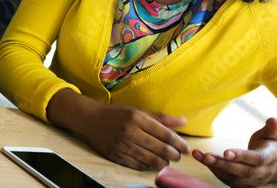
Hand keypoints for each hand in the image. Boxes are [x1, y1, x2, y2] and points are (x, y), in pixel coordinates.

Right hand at [75, 100, 189, 170]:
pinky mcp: (115, 155)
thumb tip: (184, 121)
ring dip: (163, 163)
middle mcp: (130, 131)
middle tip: (177, 157)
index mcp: (138, 118)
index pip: (166, 135)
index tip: (186, 149)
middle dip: (174, 156)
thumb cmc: (117, 114)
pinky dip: (147, 166)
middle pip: (161, 149)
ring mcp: (122, 144)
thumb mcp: (138, 111)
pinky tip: (150, 162)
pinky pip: (138, 165)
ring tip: (165, 161)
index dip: (180, 144)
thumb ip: (161, 118)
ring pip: (151, 160)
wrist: (89, 119)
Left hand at [192, 118, 276, 186]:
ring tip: (198, 155)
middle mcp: (262, 173)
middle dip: (224, 164)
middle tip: (207, 155)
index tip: (226, 152)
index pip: (256, 159)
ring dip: (214, 167)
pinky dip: (214, 170)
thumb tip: (273, 119)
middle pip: (243, 171)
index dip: (241, 156)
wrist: (273, 165)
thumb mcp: (271, 135)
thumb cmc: (267, 145)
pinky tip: (202, 159)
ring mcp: (252, 181)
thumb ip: (272, 128)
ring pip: (232, 177)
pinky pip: (227, 180)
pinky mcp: (242, 185)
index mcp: (270, 159)